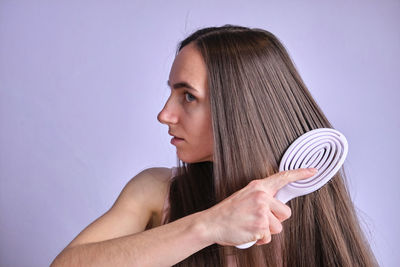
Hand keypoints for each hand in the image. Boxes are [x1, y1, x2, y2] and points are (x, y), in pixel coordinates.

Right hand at [199, 168, 317, 245]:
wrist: (212, 223)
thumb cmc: (228, 213)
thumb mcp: (245, 197)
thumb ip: (262, 197)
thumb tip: (277, 204)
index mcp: (258, 187)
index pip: (282, 178)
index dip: (300, 174)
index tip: (312, 171)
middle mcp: (261, 197)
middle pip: (286, 212)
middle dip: (275, 220)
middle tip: (258, 219)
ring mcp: (261, 211)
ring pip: (278, 227)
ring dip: (266, 231)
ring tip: (251, 226)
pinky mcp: (260, 226)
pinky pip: (268, 238)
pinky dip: (259, 239)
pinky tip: (248, 232)